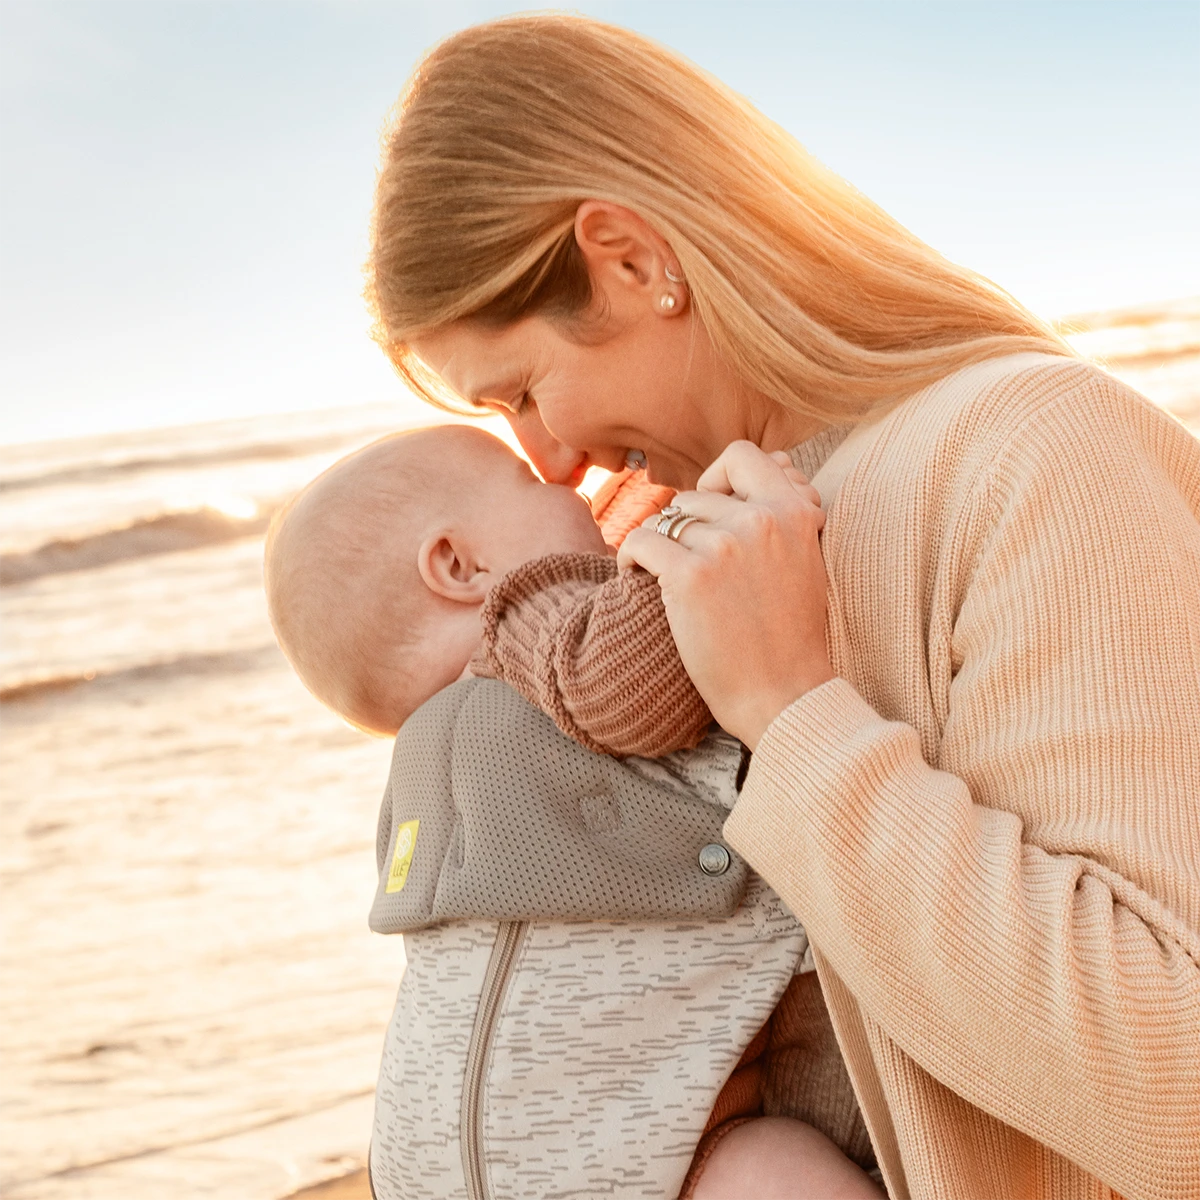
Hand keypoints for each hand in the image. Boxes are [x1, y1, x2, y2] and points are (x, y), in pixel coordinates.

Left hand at [617, 442, 832, 748]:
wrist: (785, 695)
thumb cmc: (791, 637)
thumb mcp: (805, 561)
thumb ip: (786, 514)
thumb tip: (774, 464)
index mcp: (794, 512)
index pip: (742, 456)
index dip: (718, 477)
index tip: (712, 511)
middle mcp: (761, 520)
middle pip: (694, 495)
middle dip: (684, 528)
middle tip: (687, 566)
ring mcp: (725, 545)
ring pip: (665, 519)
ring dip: (657, 545)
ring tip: (662, 577)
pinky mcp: (690, 575)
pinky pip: (640, 541)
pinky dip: (630, 558)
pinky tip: (634, 577)